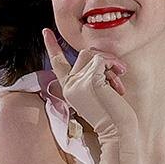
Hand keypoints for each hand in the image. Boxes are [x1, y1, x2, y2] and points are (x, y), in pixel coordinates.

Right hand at [41, 29, 139, 163]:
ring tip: (119, 77)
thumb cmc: (113, 116)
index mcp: (69, 90)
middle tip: (118, 73)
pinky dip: (112, 65)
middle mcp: (70, 85)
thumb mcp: (98, 94)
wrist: (118, 132)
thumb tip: (100, 60)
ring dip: (109, 61)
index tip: (46, 31)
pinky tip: (118, 81)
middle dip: (104, 59)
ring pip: (91, 54)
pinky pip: (100, 59)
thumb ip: (93, 77)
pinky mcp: (88, 81)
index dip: (52, 46)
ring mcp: (77, 83)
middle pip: (83, 54)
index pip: (57, 63)